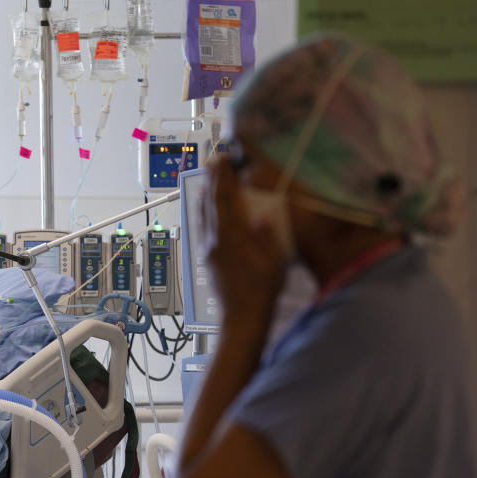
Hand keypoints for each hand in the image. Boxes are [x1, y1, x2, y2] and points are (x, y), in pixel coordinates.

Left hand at [203, 155, 286, 330]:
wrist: (242, 317)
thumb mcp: (274, 264)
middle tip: (213, 160)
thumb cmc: (262, 292)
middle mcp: (216, 241)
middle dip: (212, 179)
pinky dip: (202, 212)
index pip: (226, 200)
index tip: (224, 160)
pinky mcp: (206, 258)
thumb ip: (267, 239)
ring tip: (207, 177)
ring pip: (203, 214)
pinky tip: (204, 207)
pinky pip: (202, 227)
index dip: (224, 177)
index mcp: (233, 239)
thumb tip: (262, 217)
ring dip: (205, 193)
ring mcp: (208, 249)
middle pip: (211, 202)